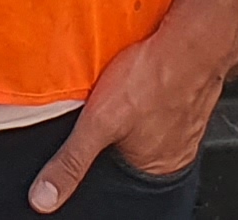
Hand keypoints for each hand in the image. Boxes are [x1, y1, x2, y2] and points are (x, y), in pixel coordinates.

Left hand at [29, 23, 235, 212]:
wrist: (191, 41)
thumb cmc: (153, 79)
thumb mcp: (98, 124)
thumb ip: (71, 161)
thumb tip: (46, 197)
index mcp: (157, 167)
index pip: (120, 178)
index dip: (102, 159)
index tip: (95, 139)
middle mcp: (176, 150)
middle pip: (133, 149)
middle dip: (116, 133)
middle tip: (108, 110)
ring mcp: (186, 120)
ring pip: (149, 122)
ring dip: (133, 109)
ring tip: (121, 91)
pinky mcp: (189, 90)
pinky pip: (162, 97)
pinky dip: (149, 88)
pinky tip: (137, 74)